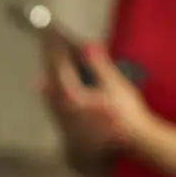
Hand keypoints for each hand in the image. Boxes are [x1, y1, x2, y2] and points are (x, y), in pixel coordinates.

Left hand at [39, 41, 151, 156]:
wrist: (130, 143)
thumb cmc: (125, 113)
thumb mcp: (115, 85)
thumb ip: (99, 65)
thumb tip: (88, 45)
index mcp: (70, 96)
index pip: (59, 67)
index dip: (56, 49)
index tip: (52, 34)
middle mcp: (61, 109)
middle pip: (49, 80)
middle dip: (48, 61)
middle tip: (46, 44)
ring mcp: (63, 121)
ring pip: (48, 95)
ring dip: (47, 77)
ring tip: (45, 65)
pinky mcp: (68, 130)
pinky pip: (53, 106)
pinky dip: (51, 92)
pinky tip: (52, 92)